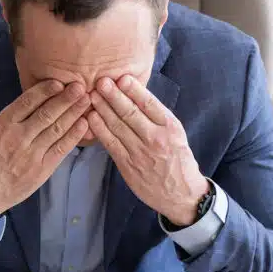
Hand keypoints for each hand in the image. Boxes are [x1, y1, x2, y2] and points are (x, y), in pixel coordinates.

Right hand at [0, 80, 89, 230]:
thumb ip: (9, 118)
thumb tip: (30, 103)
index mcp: (3, 124)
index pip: (27, 102)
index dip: (45, 91)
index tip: (60, 82)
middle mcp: (18, 137)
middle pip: (46, 114)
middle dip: (65, 99)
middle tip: (81, 86)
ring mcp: (31, 154)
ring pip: (57, 129)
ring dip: (74, 114)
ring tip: (86, 101)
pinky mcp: (41, 170)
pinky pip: (60, 149)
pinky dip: (73, 136)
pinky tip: (84, 125)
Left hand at [88, 76, 208, 226]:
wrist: (181, 193)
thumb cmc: (177, 159)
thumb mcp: (176, 134)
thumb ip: (157, 117)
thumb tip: (136, 94)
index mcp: (170, 127)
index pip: (150, 104)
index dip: (134, 90)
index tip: (121, 78)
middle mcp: (156, 138)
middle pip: (131, 113)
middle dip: (114, 96)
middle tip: (101, 81)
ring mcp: (140, 152)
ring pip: (118, 127)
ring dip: (103, 110)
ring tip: (92, 95)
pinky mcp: (128, 165)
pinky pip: (111, 144)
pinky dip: (100, 130)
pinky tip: (91, 118)